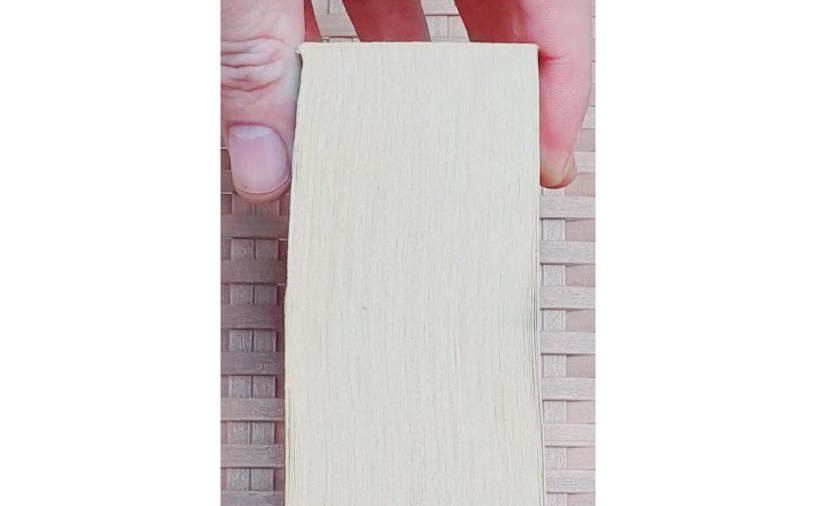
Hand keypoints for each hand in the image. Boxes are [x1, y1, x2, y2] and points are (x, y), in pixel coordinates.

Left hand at [222, 1, 592, 202]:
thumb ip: (254, 52)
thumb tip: (265, 172)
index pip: (558, 3)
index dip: (565, 86)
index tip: (544, 162)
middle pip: (504, 13)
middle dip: (486, 96)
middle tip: (477, 174)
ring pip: (437, 2)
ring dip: (412, 75)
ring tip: (399, 151)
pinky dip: (363, 38)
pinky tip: (336, 92)